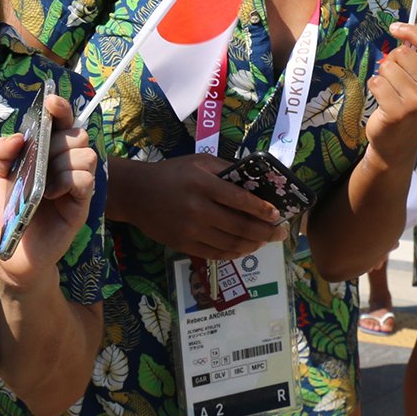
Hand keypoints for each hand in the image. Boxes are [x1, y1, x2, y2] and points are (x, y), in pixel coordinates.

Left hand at [0, 94, 96, 290]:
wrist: (7, 253)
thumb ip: (0, 153)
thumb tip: (20, 135)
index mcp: (42, 154)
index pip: (60, 123)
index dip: (60, 109)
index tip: (51, 103)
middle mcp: (62, 164)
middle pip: (77, 134)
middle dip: (60, 140)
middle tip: (44, 158)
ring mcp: (74, 184)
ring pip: (87, 154)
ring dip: (65, 162)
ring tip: (46, 183)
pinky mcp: (81, 203)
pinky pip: (86, 180)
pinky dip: (69, 180)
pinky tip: (52, 194)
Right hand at [122, 153, 287, 260]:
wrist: (135, 194)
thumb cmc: (171, 173)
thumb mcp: (198, 162)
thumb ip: (226, 169)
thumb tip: (255, 180)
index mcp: (203, 184)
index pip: (240, 200)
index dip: (262, 209)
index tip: (277, 214)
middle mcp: (198, 209)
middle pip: (240, 226)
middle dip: (265, 232)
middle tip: (281, 233)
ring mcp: (190, 230)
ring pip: (230, 244)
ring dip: (253, 245)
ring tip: (265, 241)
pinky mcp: (183, 245)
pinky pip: (215, 253)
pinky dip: (234, 253)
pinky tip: (244, 248)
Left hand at [363, 22, 416, 168]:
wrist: (398, 142)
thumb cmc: (408, 104)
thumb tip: (406, 28)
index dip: (411, 31)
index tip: (395, 28)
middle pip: (403, 53)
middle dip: (392, 61)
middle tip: (394, 79)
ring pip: (387, 67)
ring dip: (382, 76)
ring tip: (389, 92)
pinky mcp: (397, 111)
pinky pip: (376, 82)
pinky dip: (374, 87)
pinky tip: (382, 100)